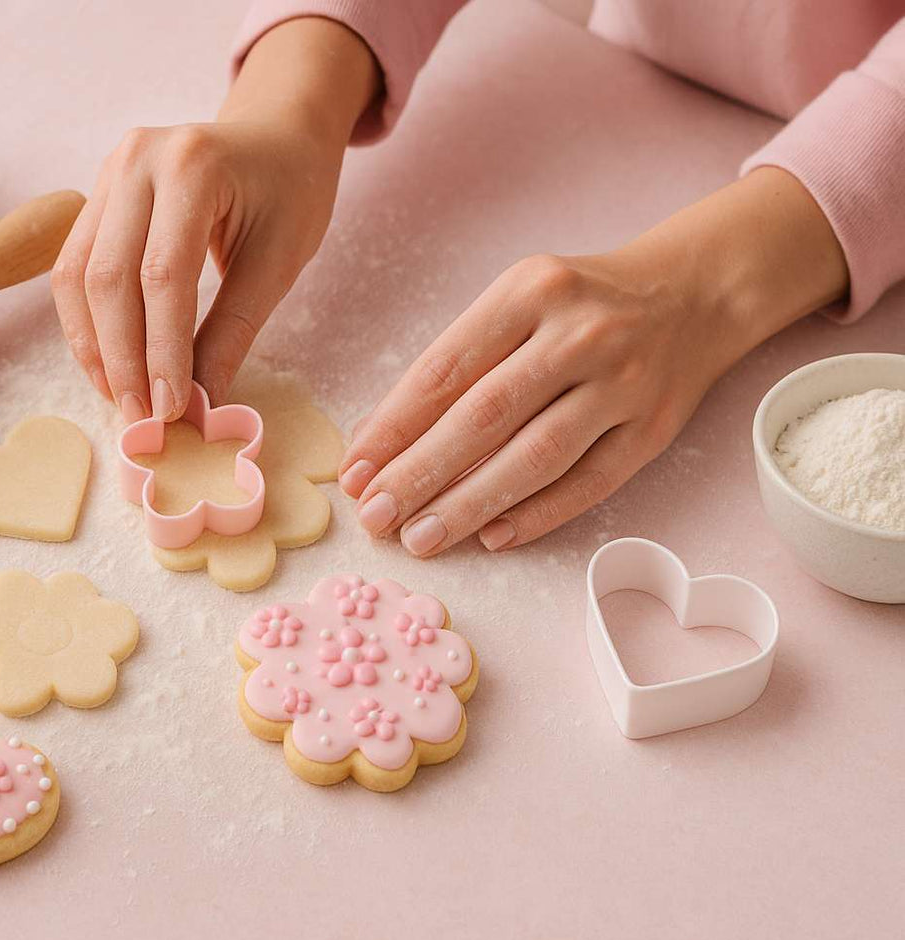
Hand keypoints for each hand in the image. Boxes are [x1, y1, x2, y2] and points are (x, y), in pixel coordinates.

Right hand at [52, 17, 378, 422]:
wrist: (277, 132)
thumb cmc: (291, 190)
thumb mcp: (278, 261)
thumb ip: (232, 331)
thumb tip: (198, 405)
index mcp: (193, 165)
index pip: (163, 274)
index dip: (161, 349)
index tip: (169, 408)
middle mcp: (139, 158)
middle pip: (108, 276)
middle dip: (121, 357)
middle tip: (140, 418)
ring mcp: (111, 170)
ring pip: (77, 275)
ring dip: (94, 346)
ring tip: (121, 399)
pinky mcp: (99, 192)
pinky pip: (75, 265)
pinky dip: (87, 322)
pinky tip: (109, 364)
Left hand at [339, 167, 848, 554]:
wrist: (694, 292)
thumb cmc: (578, 306)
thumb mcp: (515, 304)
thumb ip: (456, 364)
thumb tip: (381, 443)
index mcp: (530, 291)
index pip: (445, 370)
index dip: (393, 427)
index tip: (355, 472)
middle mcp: (580, 333)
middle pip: (486, 416)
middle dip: (421, 473)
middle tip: (376, 518)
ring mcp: (624, 383)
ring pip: (536, 456)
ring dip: (471, 503)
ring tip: (421, 538)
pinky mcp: (654, 428)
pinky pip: (590, 482)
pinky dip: (538, 514)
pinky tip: (492, 537)